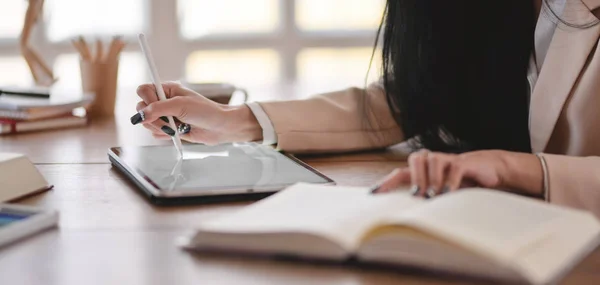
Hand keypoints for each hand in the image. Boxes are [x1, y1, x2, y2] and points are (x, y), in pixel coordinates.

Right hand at [131, 82, 261, 143]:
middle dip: (153, 118)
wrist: (220, 127)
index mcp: (167, 90)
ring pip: (147, 123)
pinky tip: (178, 132)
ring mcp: (166, 115)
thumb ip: (158, 109)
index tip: (156, 107)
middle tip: (169, 121)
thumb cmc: (206, 111)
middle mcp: (164, 101)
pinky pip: (156, 133)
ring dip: (161, 127)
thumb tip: (140, 116)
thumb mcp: (181, 106)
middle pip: (141, 108)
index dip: (147, 100)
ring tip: (177, 127)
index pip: (143, 90)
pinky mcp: (169, 128)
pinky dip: (165, 135)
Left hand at [372, 150, 542, 197]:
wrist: (490, 170)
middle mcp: (433, 161)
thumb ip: (428, 201)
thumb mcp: (442, 195)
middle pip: (415, 159)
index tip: (372, 194)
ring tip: (433, 196)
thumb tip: (410, 218)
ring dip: (431, 179)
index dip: (386, 183)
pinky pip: (453, 168)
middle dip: (415, 178)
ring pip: (432, 159)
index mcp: (424, 170)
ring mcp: (448, 159)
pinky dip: (450, 181)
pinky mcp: (464, 162)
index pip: (400, 174)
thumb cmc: (462, 184)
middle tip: (418, 197)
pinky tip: (448, 193)